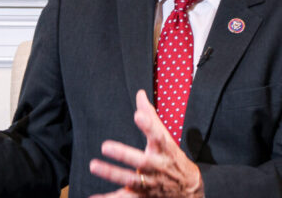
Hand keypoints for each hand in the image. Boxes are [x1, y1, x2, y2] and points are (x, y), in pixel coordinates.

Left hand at [89, 90, 203, 197]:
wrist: (188, 190)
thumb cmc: (172, 158)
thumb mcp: (166, 138)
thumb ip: (150, 117)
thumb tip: (140, 93)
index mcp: (164, 150)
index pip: (159, 136)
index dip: (149, 125)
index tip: (138, 115)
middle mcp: (157, 167)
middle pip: (142, 162)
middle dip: (124, 154)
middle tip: (106, 146)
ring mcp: (150, 183)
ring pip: (131, 180)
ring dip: (112, 174)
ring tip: (93, 165)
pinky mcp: (142, 196)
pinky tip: (92, 197)